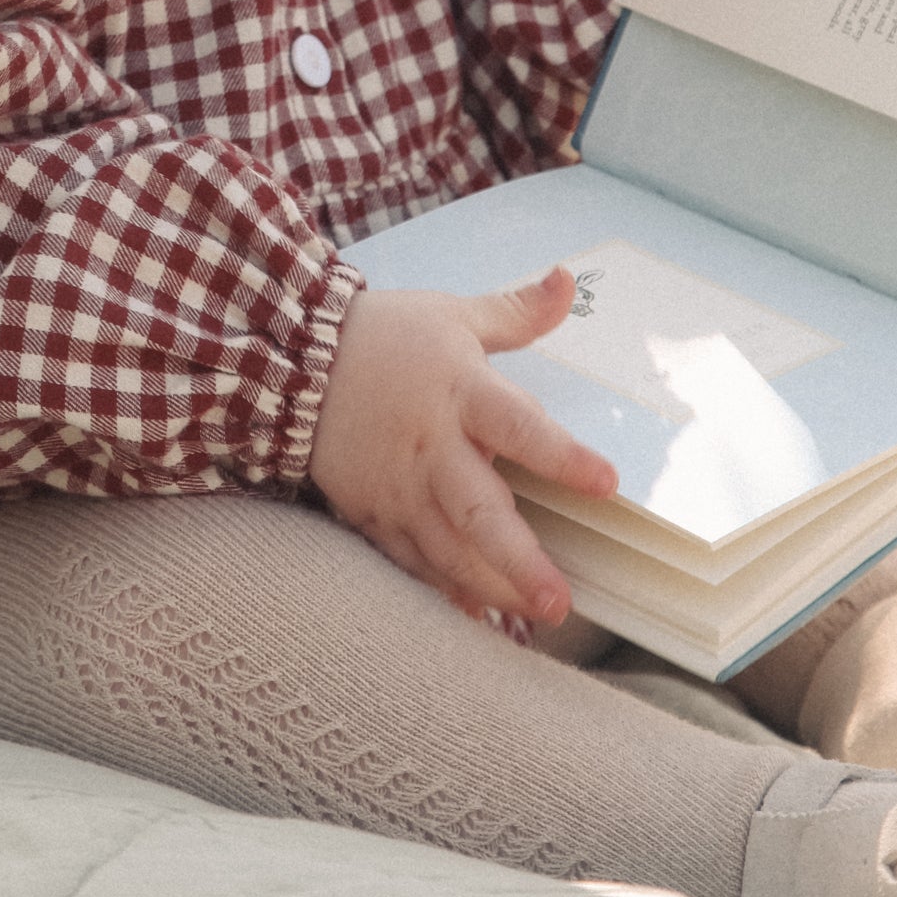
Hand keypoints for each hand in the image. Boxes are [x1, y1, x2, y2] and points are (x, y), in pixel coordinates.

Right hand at [308, 272, 618, 625]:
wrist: (288, 357)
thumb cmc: (382, 335)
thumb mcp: (452, 315)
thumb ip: (516, 311)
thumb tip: (569, 280)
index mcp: (460, 391)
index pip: (519, 426)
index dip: (563, 456)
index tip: (607, 483)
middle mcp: (430, 447)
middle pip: (478, 511)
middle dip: (518, 560)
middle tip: (558, 602)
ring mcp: (396, 485)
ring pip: (444, 548)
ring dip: (489, 584)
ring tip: (530, 616)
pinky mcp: (368, 508)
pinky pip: (407, 557)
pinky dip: (438, 587)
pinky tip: (472, 611)